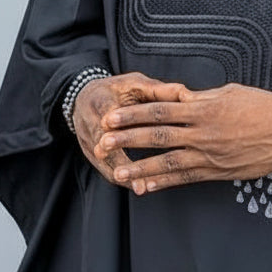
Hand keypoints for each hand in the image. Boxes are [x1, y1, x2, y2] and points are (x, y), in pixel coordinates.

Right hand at [72, 71, 187, 193]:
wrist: (85, 99)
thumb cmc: (117, 90)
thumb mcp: (135, 83)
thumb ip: (158, 90)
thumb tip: (186, 93)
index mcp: (100, 100)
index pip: (106, 113)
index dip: (114, 123)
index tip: (129, 133)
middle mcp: (90, 123)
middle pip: (102, 143)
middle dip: (117, 158)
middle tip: (135, 172)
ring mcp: (88, 142)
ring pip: (104, 161)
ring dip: (122, 175)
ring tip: (141, 187)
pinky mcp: (92, 155)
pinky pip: (107, 170)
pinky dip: (123, 179)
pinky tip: (140, 187)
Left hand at [98, 82, 271, 192]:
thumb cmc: (262, 104)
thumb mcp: (228, 92)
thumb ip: (200, 98)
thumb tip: (176, 98)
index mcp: (204, 108)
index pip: (160, 110)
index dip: (133, 114)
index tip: (112, 117)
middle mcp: (203, 132)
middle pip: (157, 136)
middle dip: (127, 140)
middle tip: (102, 143)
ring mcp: (210, 154)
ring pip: (168, 162)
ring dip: (140, 168)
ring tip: (117, 172)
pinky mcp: (218, 172)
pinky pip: (186, 178)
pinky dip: (164, 183)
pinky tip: (147, 187)